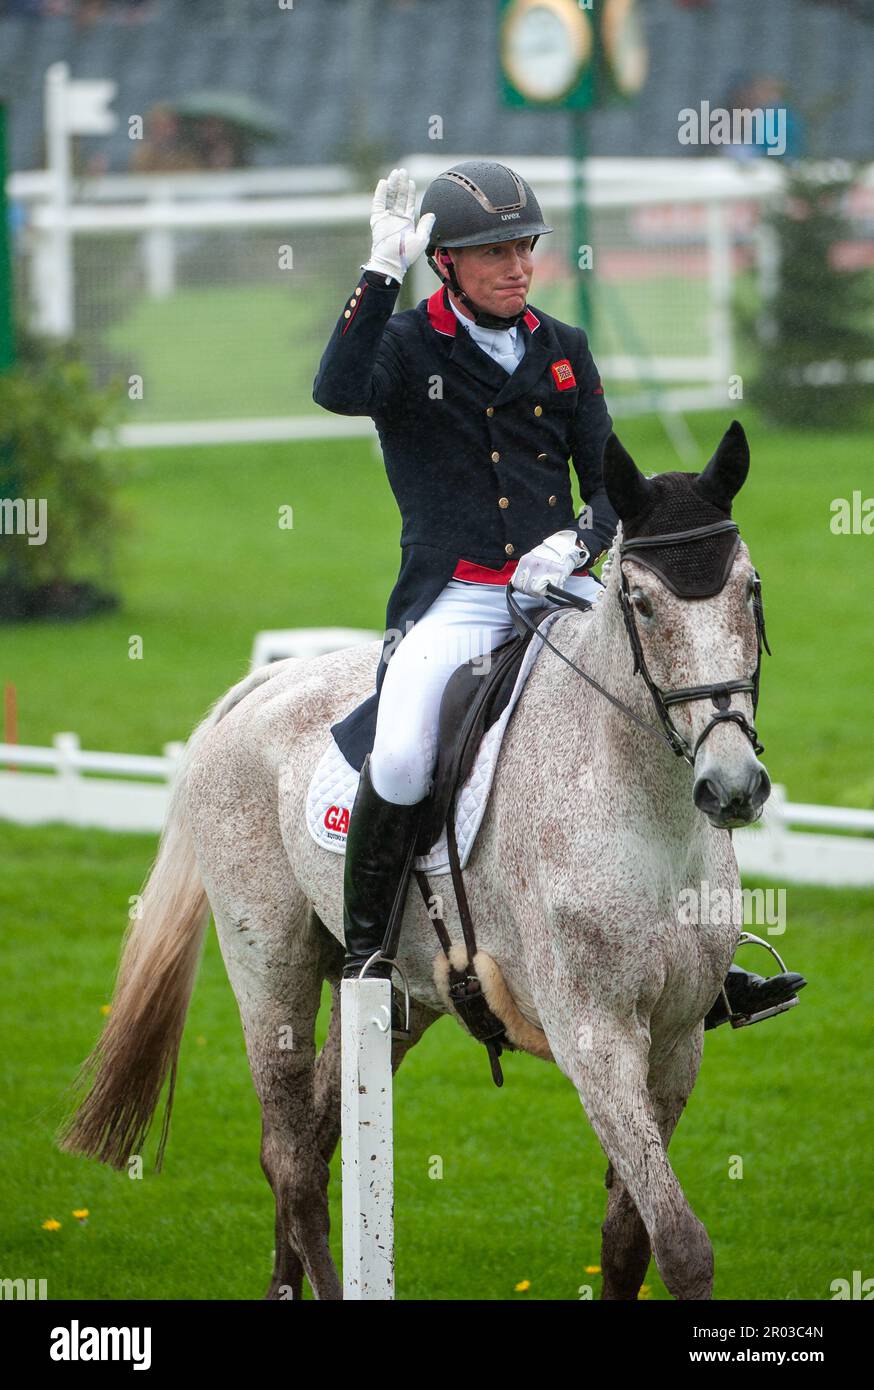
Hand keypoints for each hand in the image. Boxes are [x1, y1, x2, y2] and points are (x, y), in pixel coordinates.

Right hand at [362, 167, 435, 282]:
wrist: (391, 261)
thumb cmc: (406, 254)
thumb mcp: (421, 239)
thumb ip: (426, 226)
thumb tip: (432, 214)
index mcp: (406, 222)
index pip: (407, 203)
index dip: (409, 191)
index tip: (411, 181)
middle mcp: (396, 218)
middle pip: (398, 197)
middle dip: (400, 184)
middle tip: (402, 171)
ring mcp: (386, 218)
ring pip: (389, 197)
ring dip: (392, 185)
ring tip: (395, 173)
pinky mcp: (377, 220)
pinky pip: (378, 203)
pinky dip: (380, 193)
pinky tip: (384, 182)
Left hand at [511, 529, 584, 596]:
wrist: (564, 546)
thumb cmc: (548, 554)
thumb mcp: (531, 559)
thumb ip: (525, 571)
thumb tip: (520, 584)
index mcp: (525, 561)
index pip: (516, 583)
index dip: (522, 588)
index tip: (528, 587)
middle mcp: (533, 564)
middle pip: (526, 589)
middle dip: (532, 592)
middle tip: (539, 588)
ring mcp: (545, 569)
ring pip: (537, 590)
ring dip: (542, 591)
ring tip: (547, 585)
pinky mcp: (558, 573)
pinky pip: (551, 589)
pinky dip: (554, 589)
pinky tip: (555, 582)